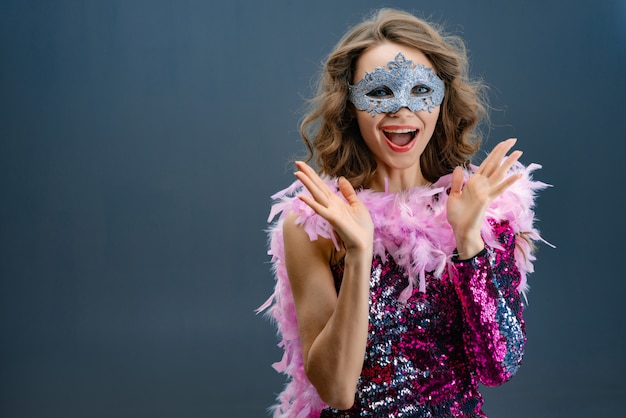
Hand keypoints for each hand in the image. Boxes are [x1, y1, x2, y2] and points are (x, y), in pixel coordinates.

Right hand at [294, 161, 373, 253]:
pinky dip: (310, 203)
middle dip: (307, 175)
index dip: (314, 175)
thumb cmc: (362, 227)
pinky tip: (301, 196)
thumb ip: (348, 192)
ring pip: (316, 194)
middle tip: (297, 162)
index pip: (322, 185)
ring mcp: (330, 211)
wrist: (364, 243)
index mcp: (336, 201)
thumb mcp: (357, 205)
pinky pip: (320, 209)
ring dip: (307, 184)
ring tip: (297, 173)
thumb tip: (341, 178)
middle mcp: (330, 205)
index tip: (304, 165)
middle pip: (317, 187)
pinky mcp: (332, 219)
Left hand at [446, 138, 522, 258]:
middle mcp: (482, 185)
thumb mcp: (454, 195)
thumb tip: (459, 167)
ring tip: (519, 152)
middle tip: (513, 139)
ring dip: (509, 163)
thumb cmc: (457, 216)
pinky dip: (508, 182)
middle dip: (503, 152)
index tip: (503, 144)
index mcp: (474, 183)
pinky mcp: (486, 199)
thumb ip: (457, 182)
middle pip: (494, 164)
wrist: (459, 230)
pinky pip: (499, 188)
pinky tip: (518, 174)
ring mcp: (486, 192)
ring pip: (499, 173)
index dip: (494, 153)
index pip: (486, 164)